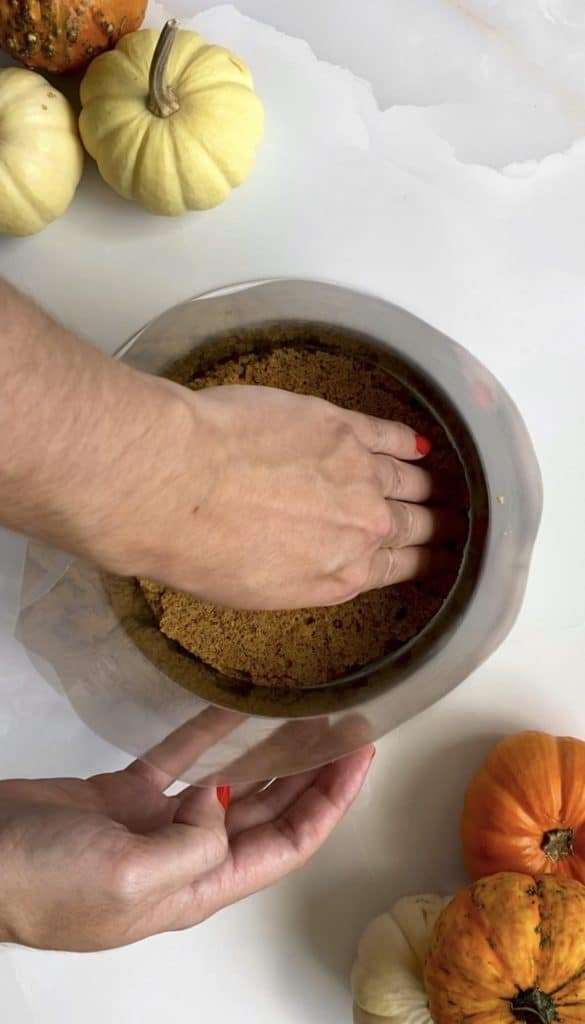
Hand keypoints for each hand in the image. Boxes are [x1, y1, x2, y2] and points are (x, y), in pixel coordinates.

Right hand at [0, 728, 373, 950]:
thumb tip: (222, 803)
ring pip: (233, 783)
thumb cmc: (44, 884)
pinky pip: (181, 758)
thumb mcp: (130, 880)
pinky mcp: (126, 796)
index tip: (360, 757)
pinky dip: (210, 732)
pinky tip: (235, 706)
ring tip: (311, 715)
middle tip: (350, 729)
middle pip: (270, 812)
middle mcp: (186, 855)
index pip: (287, 844)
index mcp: (197, 885)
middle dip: (315, 774)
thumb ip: (192, 847)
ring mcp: (156, 824)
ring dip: (272, 752)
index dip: (330, 802)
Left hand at [112, 381, 452, 608]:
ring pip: (407, 478)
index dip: (418, 559)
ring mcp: (357, 471)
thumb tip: (310, 558)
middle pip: (411, 523)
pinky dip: (406, 440)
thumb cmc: (198, 548)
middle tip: (446, 521)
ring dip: (424, 483)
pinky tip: (418, 444)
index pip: (397, 566)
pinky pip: (386, 434)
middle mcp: (363, 525)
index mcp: (342, 574)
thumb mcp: (255, 590)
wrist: (177, 484)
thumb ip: (301, 575)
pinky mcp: (339, 425)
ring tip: (436, 484)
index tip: (432, 555)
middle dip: (430, 524)